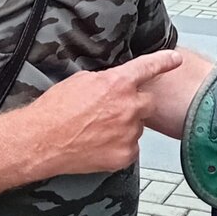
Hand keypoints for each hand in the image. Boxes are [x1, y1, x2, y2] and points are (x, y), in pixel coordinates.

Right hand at [29, 49, 183, 175]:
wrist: (41, 140)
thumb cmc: (55, 109)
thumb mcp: (81, 81)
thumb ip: (106, 80)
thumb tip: (114, 82)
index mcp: (117, 82)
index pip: (149, 67)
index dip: (164, 62)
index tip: (175, 60)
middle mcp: (128, 106)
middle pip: (148, 103)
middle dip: (136, 105)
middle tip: (113, 111)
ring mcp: (128, 132)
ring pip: (138, 127)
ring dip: (125, 127)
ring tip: (98, 131)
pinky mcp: (124, 155)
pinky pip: (131, 148)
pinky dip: (119, 147)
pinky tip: (99, 145)